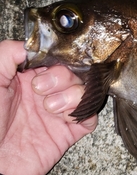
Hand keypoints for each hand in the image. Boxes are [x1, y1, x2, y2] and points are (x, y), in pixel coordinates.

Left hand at [0, 40, 96, 174]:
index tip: (46, 63)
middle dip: (62, 76)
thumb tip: (31, 43)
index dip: (56, 57)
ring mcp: (57, 111)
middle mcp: (44, 92)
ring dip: (72, 95)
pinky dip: (84, 112)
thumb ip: (8, 53)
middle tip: (41, 89)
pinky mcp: (67, 132)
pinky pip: (90, 115)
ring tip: (50, 108)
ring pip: (84, 89)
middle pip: (73, 70)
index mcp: (25, 77)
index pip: (53, 56)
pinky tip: (65, 118)